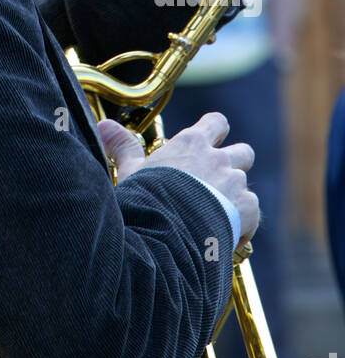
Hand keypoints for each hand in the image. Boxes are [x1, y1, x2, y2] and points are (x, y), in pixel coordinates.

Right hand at [97, 113, 258, 244]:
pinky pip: (253, 210)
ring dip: (236, 196)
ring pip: (246, 182)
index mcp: (191, 144)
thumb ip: (122, 147)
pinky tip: (225, 235)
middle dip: (234, 165)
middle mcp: (217, 158)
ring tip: (217, 214)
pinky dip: (244, 222)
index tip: (207, 143)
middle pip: (242, 151)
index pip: (216, 122)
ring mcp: (234, 182)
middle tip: (215, 183)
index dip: (215, 131)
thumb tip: (104, 125)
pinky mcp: (247, 207)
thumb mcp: (132, 171)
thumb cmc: (146, 199)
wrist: (167, 232)